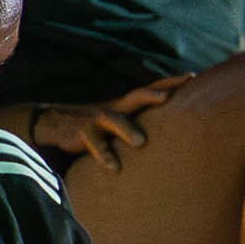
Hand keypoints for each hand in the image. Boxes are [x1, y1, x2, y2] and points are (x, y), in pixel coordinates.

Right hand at [24, 77, 189, 170]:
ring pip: (113, 121)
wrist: (52, 123)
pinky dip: (105, 156)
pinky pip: (95, 145)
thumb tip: (165, 129)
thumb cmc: (91, 124)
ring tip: (141, 142)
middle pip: (135, 96)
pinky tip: (115, 167)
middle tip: (169, 96)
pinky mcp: (82, 133)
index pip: (149, 89)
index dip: (170, 82)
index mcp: (123, 105)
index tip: (193, 76)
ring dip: (127, 130)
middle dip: (152, 95)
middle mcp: (113, 109)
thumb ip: (135, 121)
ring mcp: (97, 120)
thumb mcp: (114, 119)